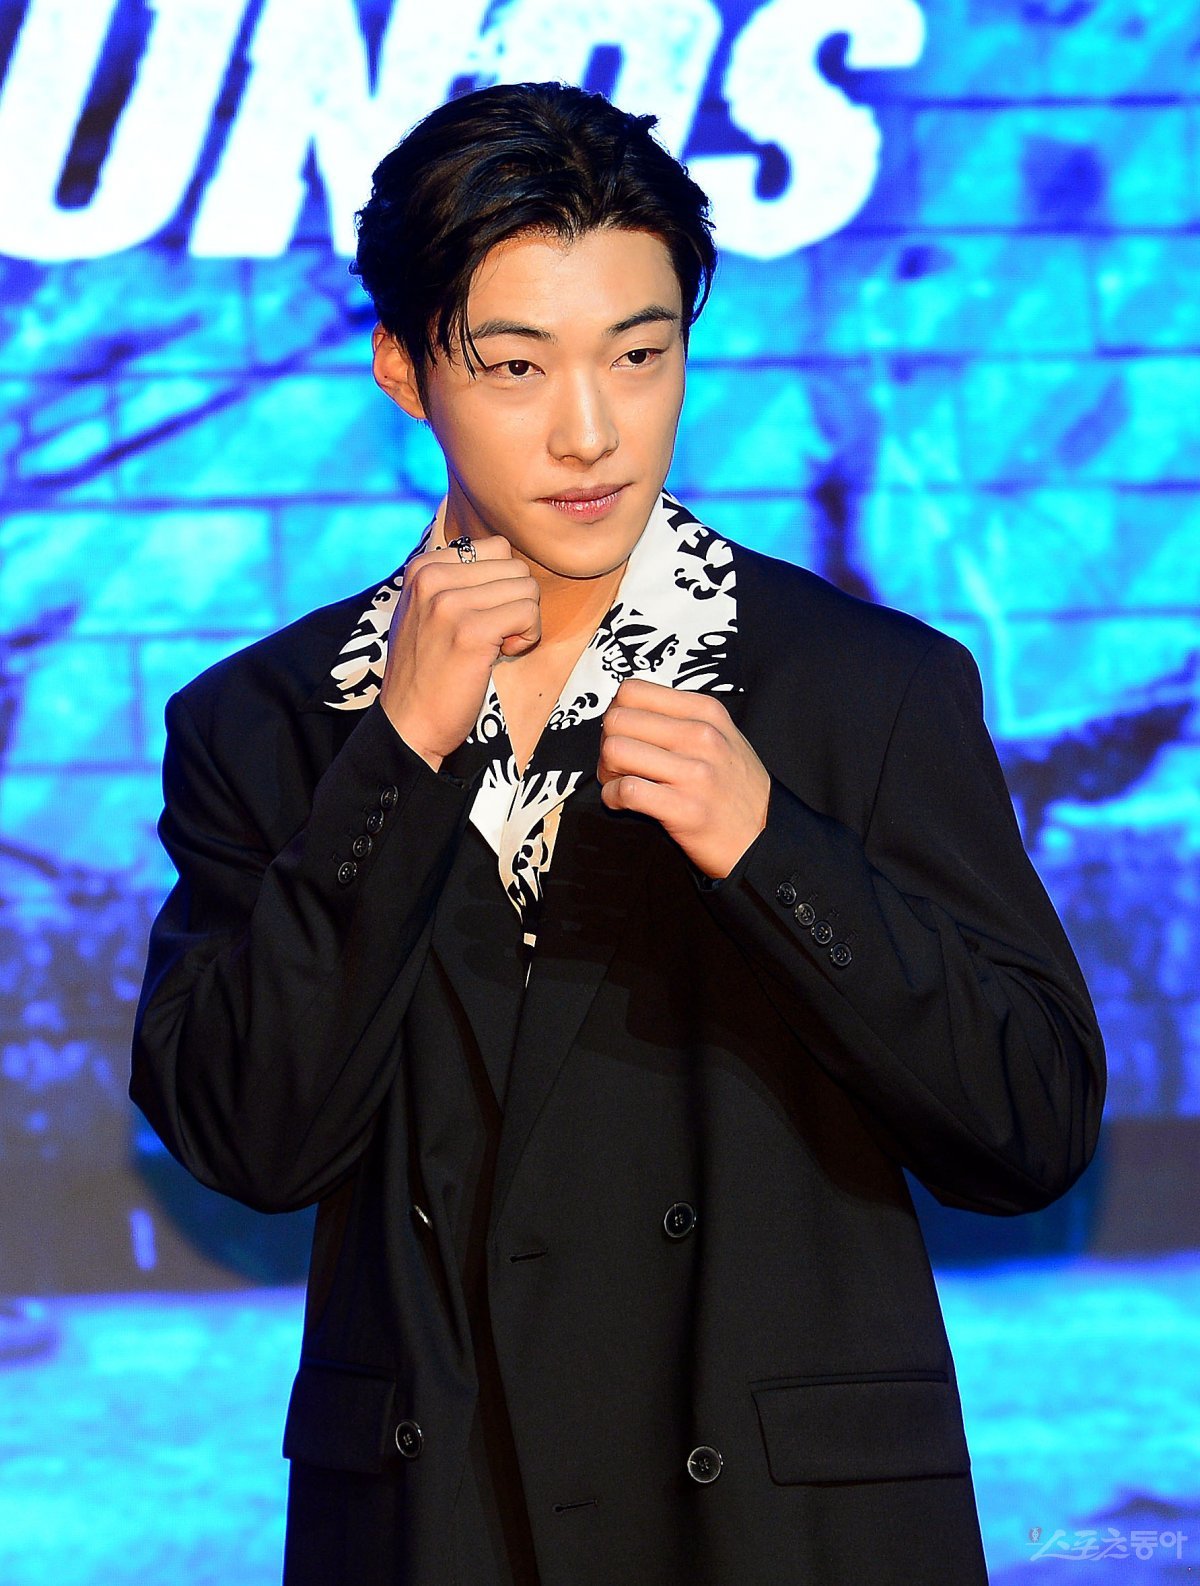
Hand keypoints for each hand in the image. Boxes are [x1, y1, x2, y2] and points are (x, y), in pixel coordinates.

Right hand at [381, 535, 540, 768]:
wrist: (409, 722)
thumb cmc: (426, 671)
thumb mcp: (425, 610)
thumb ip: (454, 580)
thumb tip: (503, 555)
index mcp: (423, 567)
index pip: (496, 547)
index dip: (502, 584)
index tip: (482, 614)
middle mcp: (432, 578)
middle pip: (515, 566)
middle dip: (517, 602)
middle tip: (494, 634)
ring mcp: (449, 603)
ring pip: (527, 588)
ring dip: (523, 621)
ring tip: (496, 645)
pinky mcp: (471, 631)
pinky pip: (528, 614)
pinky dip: (527, 638)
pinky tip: (502, 655)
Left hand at [597, 678, 769, 878]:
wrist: (762, 838)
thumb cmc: (735, 788)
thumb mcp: (721, 736)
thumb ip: (680, 718)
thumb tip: (626, 710)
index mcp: (705, 712)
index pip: (633, 691)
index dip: (616, 712)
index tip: (623, 733)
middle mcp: (701, 736)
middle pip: (617, 719)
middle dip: (606, 743)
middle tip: (616, 764)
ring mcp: (694, 772)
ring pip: (616, 750)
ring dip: (607, 770)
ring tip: (619, 782)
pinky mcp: (684, 808)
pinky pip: (626, 790)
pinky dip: (613, 797)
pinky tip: (622, 801)